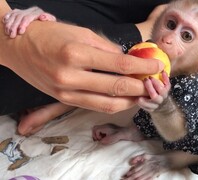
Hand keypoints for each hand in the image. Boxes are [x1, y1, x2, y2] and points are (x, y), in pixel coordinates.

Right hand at [0, 2, 163, 113]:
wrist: (18, 48)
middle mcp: (71, 77)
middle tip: (154, 83)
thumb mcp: (81, 33)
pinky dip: (113, 104)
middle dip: (141, 87)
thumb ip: (106, 49)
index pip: (120, 65)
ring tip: (144, 94)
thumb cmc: (50, 35)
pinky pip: (95, 106)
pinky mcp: (63, 101)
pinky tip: (125, 99)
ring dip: (130, 101)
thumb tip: (128, 61)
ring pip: (107, 104)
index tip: (157, 66)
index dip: (143, 67)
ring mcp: (66, 92)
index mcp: (76, 54)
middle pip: (117, 88)